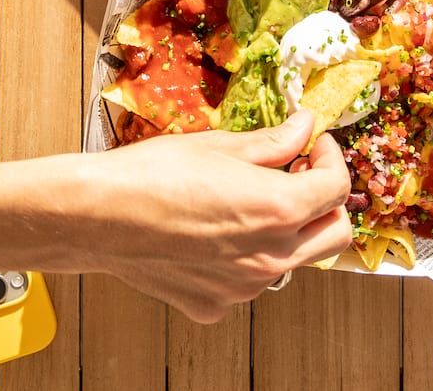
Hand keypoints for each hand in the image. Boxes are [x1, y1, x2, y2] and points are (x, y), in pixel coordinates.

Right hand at [74, 113, 353, 322]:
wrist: (96, 216)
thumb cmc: (150, 175)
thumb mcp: (219, 145)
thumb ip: (272, 142)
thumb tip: (302, 128)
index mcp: (277, 209)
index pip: (336, 186)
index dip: (331, 158)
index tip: (315, 145)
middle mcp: (269, 257)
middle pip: (334, 235)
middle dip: (326, 202)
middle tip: (301, 174)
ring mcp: (243, 287)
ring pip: (292, 260)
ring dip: (286, 230)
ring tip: (248, 200)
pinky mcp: (215, 304)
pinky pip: (247, 281)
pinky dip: (243, 258)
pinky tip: (213, 232)